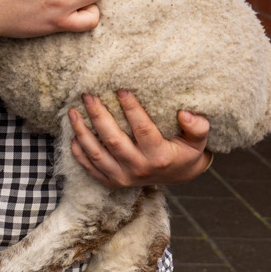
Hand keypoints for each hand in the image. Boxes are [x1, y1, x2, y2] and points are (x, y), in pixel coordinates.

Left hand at [69, 90, 211, 187]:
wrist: (178, 175)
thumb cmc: (185, 151)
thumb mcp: (198, 141)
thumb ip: (197, 127)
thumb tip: (185, 114)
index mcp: (159, 157)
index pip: (142, 129)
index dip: (131, 109)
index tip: (121, 89)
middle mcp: (139, 169)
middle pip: (113, 140)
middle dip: (98, 116)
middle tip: (88, 95)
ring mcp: (123, 177)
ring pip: (96, 154)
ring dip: (81, 132)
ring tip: (73, 111)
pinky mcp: (112, 181)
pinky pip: (89, 168)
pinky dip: (78, 152)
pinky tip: (72, 134)